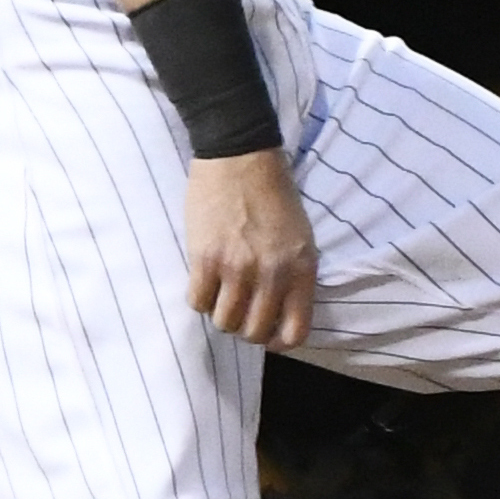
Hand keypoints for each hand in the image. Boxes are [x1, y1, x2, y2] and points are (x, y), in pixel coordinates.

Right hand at [185, 149, 316, 349]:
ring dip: (220, 314)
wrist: (240, 156)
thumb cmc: (273, 194)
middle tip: (238, 310)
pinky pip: (198, 302)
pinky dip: (199, 298)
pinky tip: (203, 282)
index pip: (295, 332)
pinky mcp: (205, 258)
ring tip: (220, 295)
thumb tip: (279, 312)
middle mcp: (272, 274)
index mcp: (301, 269)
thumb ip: (294, 275)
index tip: (267, 334)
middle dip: (244, 328)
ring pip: (224, 321)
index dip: (278, 342)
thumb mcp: (301, 237)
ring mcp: (237, 268)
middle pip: (254, 332)